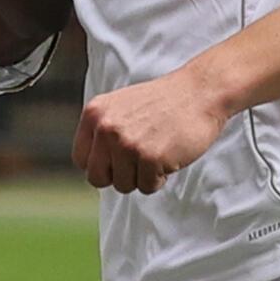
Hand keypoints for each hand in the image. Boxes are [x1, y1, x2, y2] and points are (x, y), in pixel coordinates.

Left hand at [71, 65, 233, 193]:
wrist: (198, 93)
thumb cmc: (162, 103)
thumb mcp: (119, 107)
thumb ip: (102, 130)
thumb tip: (91, 166)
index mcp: (94, 114)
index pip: (81, 160)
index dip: (102, 165)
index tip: (118, 160)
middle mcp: (105, 129)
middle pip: (97, 178)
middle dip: (118, 176)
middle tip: (137, 163)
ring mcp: (127, 143)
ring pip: (123, 185)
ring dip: (141, 176)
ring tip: (156, 153)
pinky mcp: (150, 157)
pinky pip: (147, 187)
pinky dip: (159, 178)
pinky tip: (168, 156)